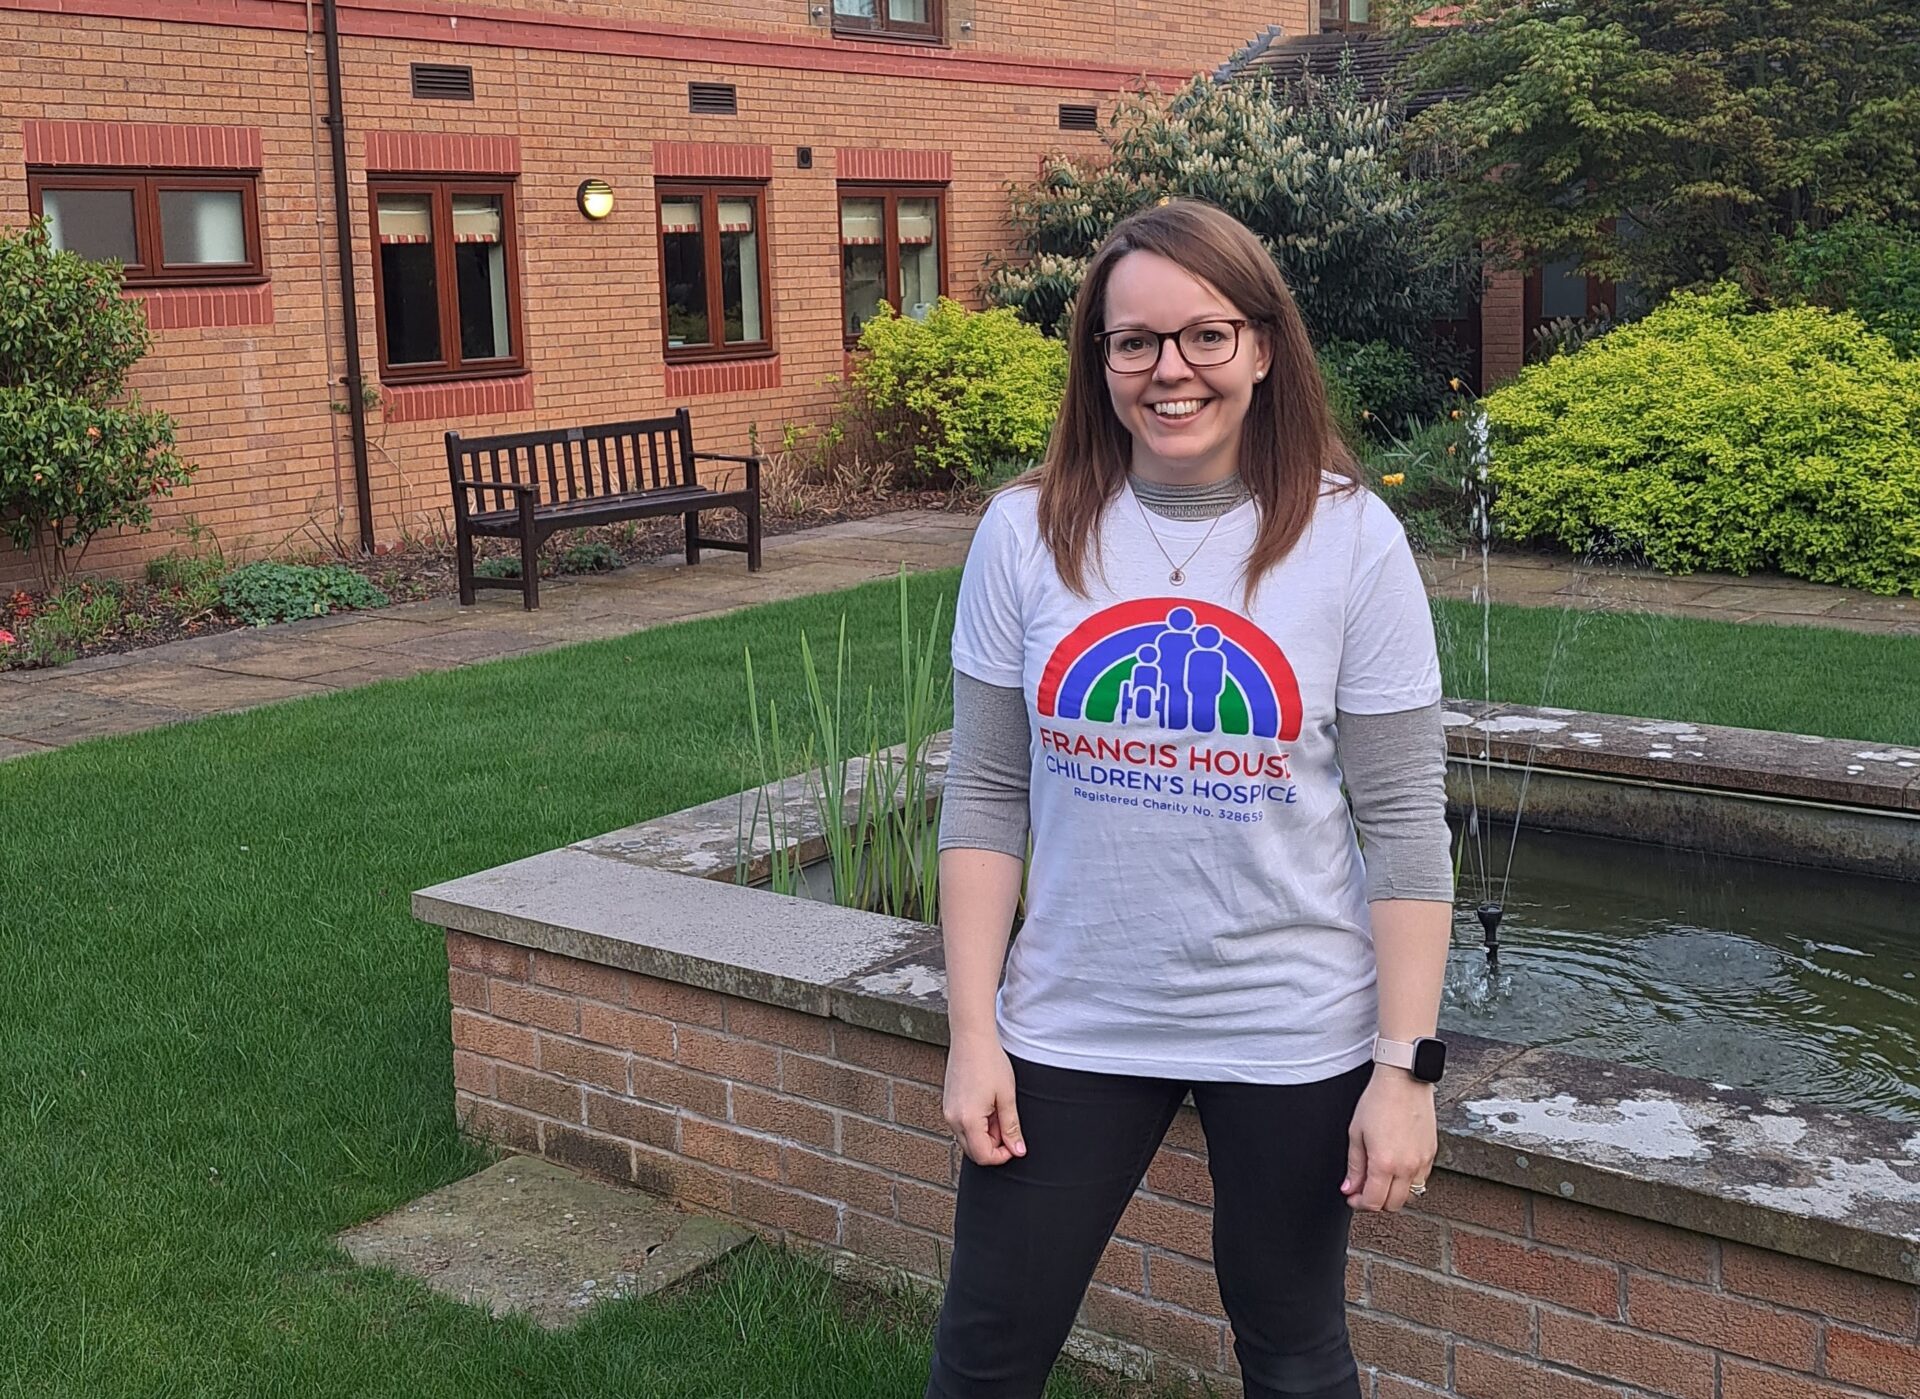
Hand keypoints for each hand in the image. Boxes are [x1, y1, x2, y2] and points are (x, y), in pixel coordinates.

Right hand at [942, 1035, 1026, 1165]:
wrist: (971, 1038)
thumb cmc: (990, 1062)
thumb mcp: (1007, 1097)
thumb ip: (1011, 1127)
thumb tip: (1018, 1150)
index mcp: (968, 1120)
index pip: (984, 1156)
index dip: (1002, 1155)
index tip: (1014, 1143)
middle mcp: (953, 1120)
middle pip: (974, 1151)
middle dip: (994, 1145)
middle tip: (1006, 1122)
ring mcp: (948, 1112)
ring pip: (968, 1139)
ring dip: (985, 1133)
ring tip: (997, 1108)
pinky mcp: (948, 1105)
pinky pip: (962, 1125)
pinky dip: (976, 1123)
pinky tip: (986, 1104)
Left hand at [1340, 1068, 1435, 1211]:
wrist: (1404, 1081)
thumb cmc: (1378, 1101)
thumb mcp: (1356, 1134)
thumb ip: (1354, 1166)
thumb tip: (1349, 1188)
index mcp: (1384, 1163)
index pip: (1374, 1202)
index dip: (1360, 1204)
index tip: (1353, 1198)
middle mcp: (1407, 1167)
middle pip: (1393, 1204)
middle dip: (1376, 1202)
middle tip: (1363, 1189)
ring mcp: (1422, 1162)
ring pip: (1410, 1196)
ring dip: (1393, 1193)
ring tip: (1380, 1178)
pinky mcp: (1431, 1154)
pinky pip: (1421, 1180)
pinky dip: (1408, 1181)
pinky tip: (1396, 1168)